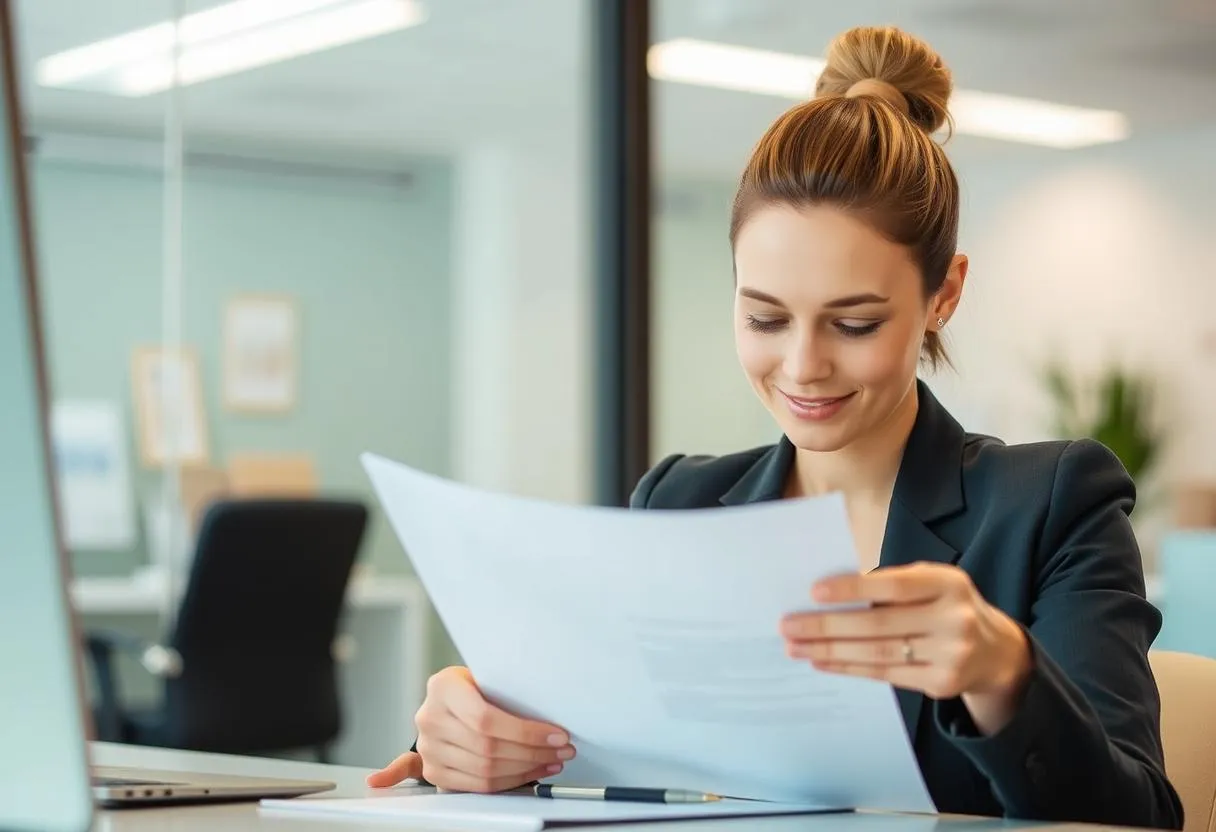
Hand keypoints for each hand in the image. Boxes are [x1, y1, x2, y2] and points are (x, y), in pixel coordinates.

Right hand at [366, 666, 575, 791]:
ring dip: (527, 769)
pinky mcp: (434, 772)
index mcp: (443, 688)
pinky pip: (478, 786)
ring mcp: (429, 748)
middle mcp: (430, 718)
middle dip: (533, 752)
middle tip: (561, 750)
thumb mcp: (485, 676)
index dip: (525, 732)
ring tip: (552, 760)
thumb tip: (552, 711)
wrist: (443, 703)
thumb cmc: (472, 686)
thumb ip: (507, 691)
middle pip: (488, 747)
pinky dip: (510, 782)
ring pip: (485, 770)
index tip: (556, 735)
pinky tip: (532, 772)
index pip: (485, 718)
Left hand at [780, 563, 1031, 734]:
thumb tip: (827, 595)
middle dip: (827, 625)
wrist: (996, 651)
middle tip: (788, 625)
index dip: (853, 588)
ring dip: (830, 651)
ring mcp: (952, 655)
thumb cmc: (945, 606)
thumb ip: (891, 585)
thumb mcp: (930, 584)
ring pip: (877, 653)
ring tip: (796, 647)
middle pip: (879, 624)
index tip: (814, 592)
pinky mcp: (942, 683)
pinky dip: (849, 667)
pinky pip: (885, 675)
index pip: (894, 585)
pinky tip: (823, 662)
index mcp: (948, 583)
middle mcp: (954, 619)